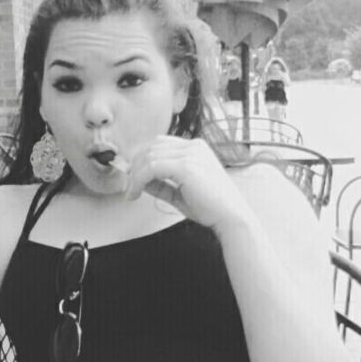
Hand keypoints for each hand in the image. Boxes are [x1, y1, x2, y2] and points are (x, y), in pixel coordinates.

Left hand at [125, 136, 252, 229]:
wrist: (231, 217)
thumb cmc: (211, 208)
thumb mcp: (180, 192)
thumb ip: (161, 184)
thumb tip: (139, 181)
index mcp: (196, 148)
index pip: (160, 144)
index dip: (142, 158)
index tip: (132, 176)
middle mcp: (194, 146)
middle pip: (152, 147)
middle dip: (135, 166)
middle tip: (129, 186)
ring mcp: (191, 154)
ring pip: (148, 157)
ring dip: (135, 175)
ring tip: (132, 192)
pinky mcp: (186, 166)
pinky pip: (151, 168)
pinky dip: (138, 180)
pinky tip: (135, 193)